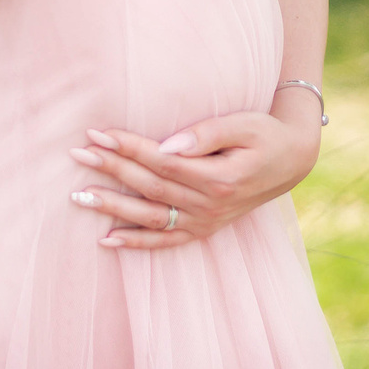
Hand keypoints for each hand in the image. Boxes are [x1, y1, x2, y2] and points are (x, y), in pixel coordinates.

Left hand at [67, 106, 321, 249]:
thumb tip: (168, 144)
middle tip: (78, 154)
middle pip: (150, 187)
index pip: (163, 162)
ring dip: (113, 207)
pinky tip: (106, 239)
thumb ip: (207, 133)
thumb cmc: (265, 135)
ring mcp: (205, 221)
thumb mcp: (245, 125)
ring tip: (79, 195)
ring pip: (150, 217)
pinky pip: (165, 241)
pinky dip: (135, 243)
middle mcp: (209, 205)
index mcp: (219, 178)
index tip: (98, 133)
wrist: (290, 161)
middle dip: (111, 170)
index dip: (129, 147)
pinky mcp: (202, 229)